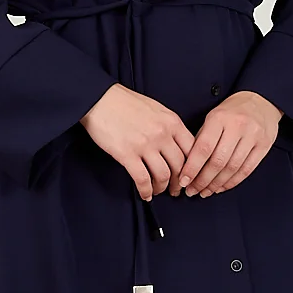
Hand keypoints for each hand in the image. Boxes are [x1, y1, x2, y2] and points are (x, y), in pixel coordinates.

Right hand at [80, 82, 195, 200]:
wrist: (99, 98)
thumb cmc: (125, 102)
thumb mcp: (156, 109)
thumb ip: (169, 126)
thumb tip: (177, 146)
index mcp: (172, 121)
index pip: (193, 150)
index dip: (193, 168)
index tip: (189, 176)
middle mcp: (162, 133)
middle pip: (180, 166)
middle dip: (179, 183)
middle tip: (175, 190)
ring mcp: (145, 144)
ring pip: (163, 175)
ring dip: (162, 188)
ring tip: (158, 191)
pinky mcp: (127, 154)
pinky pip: (142, 179)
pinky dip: (146, 190)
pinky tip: (145, 194)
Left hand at [170, 90, 282, 197]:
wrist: (260, 101)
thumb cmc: (231, 112)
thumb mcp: (212, 118)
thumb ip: (201, 139)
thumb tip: (187, 167)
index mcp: (219, 118)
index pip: (203, 148)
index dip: (192, 168)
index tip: (184, 181)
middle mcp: (238, 126)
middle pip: (218, 161)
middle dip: (203, 180)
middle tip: (193, 191)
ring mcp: (253, 136)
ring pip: (233, 168)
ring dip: (217, 184)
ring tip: (206, 191)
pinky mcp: (264, 145)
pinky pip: (247, 169)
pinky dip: (233, 182)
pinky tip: (222, 187)